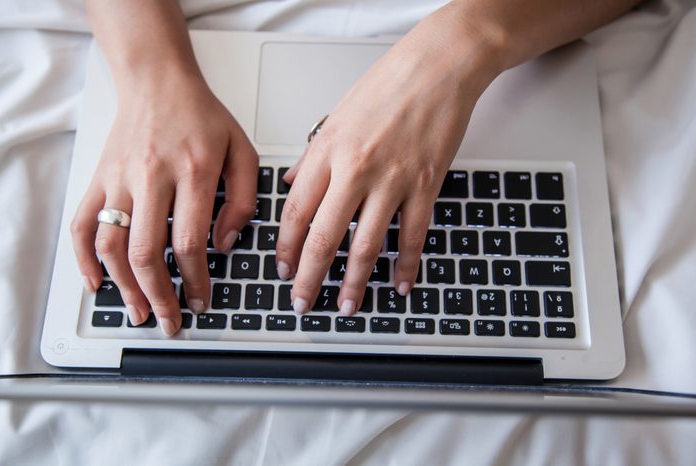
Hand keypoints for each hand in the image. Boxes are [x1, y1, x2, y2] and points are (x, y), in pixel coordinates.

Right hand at [71, 71, 257, 335]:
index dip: (196, 280)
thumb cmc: (202, 117)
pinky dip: (84, 258)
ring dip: (124, 287)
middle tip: (170, 321)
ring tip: (139, 311)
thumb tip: (225, 244)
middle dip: (159, 296)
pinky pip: (82, 224)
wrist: (158, 82)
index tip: (201, 301)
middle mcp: (152, 177)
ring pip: (111, 244)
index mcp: (194, 171)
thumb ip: (244, 199)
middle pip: (147, 252)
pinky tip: (96, 283)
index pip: (190, 241)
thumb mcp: (242, 151)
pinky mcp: (99, 179)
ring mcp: (119, 179)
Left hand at [276, 4, 502, 314]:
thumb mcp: (336, 116)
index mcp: (327, 152)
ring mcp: (392, 180)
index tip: (282, 267)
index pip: (295, 211)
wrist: (438, 66)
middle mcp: (355, 169)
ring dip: (353, 281)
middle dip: (309, 277)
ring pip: (365, 244)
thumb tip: (292, 183)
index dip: (286, 247)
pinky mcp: (425, 185)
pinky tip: (398, 283)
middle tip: (302, 301)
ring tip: (346, 305)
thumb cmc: (388, 84)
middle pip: (323, 236)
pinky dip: (405, 264)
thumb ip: (312, 156)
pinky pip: (411, 235)